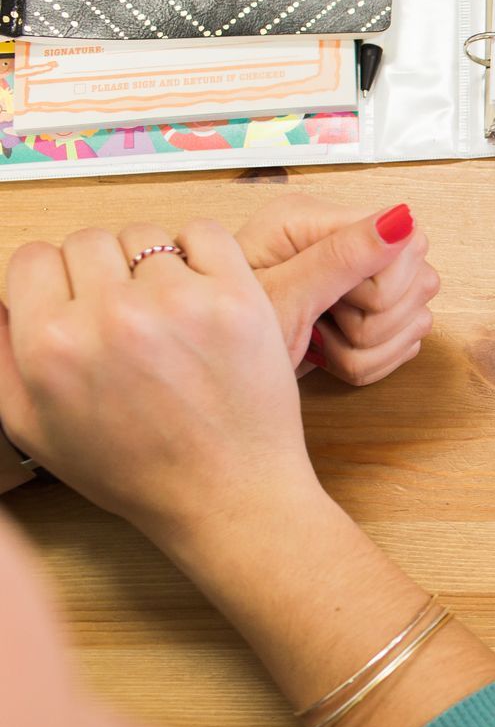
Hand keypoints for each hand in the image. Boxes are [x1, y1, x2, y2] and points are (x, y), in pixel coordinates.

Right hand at [0, 221, 320, 543]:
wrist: (228, 493)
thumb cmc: (136, 469)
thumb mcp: (34, 427)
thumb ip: (1, 355)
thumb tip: (0, 299)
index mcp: (52, 345)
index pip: (31, 259)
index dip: (51, 280)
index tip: (73, 300)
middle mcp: (111, 315)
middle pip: (87, 240)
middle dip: (100, 271)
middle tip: (122, 312)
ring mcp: (178, 302)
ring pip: (146, 237)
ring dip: (151, 266)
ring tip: (165, 314)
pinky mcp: (237, 298)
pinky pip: (205, 233)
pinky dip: (201, 253)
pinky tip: (200, 293)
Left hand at [236, 196, 438, 384]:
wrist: (216, 371)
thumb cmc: (226, 334)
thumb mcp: (281, 299)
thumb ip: (340, 257)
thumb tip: (400, 220)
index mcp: (315, 220)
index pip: (406, 246)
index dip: (378, 289)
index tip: (330, 306)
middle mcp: (345, 238)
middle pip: (420, 282)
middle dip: (372, 323)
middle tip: (321, 326)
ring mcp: (366, 275)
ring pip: (417, 317)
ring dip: (369, 348)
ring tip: (321, 342)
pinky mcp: (375, 309)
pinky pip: (407, 341)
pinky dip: (371, 360)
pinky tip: (333, 353)